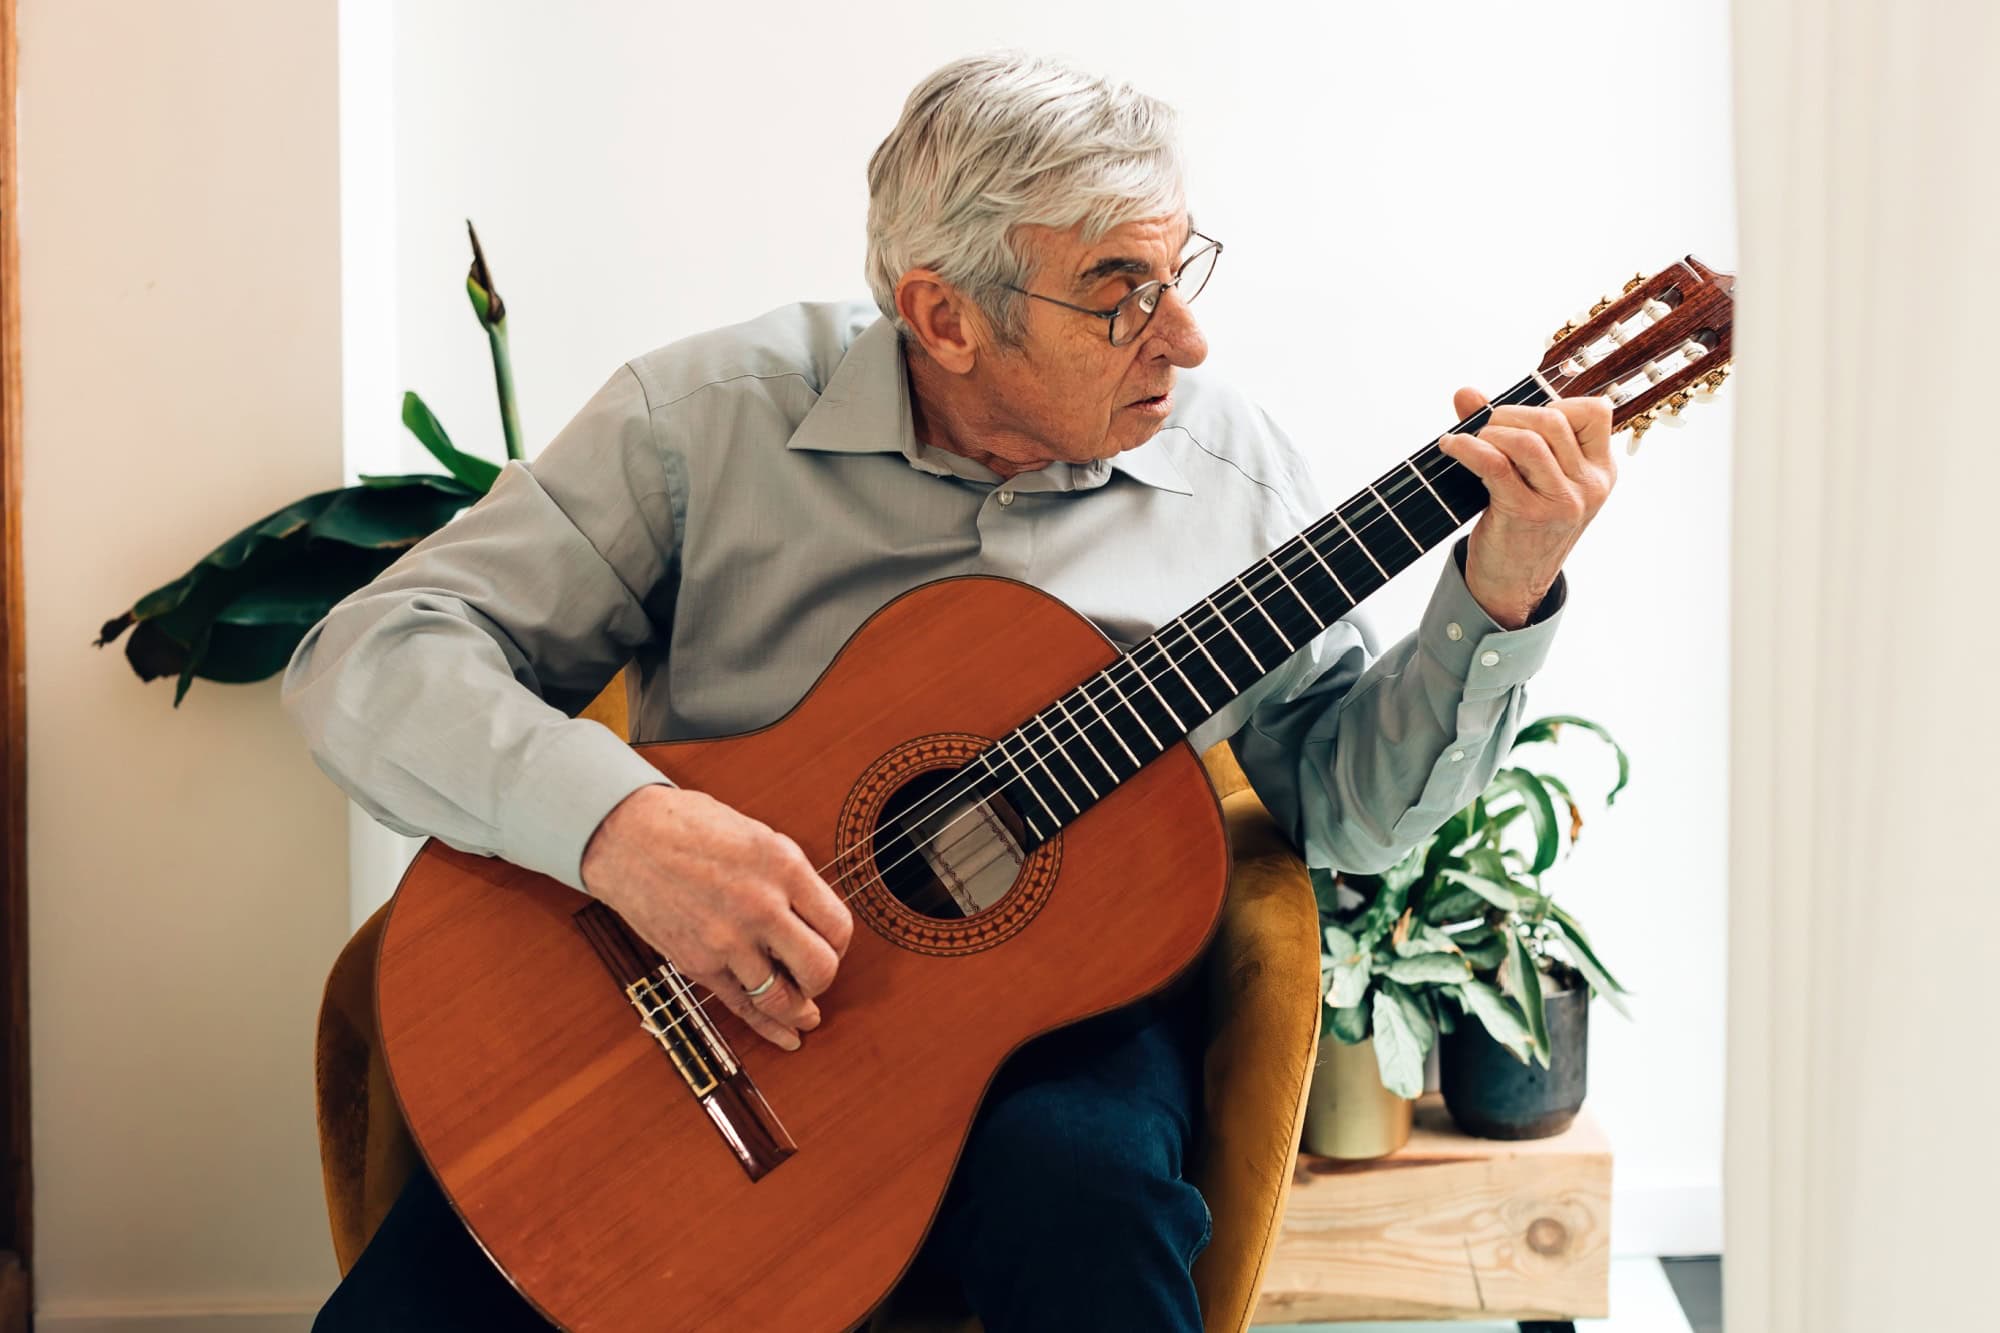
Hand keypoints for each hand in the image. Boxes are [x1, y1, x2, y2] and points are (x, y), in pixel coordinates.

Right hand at [579, 784, 853, 1049]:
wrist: (627, 837)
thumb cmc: (690, 827)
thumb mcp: (759, 836)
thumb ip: (791, 879)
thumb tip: (815, 917)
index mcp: (783, 867)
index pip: (838, 926)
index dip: (840, 943)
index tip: (831, 944)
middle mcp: (760, 907)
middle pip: (820, 968)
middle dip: (823, 978)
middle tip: (816, 974)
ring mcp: (727, 940)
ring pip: (783, 998)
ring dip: (799, 1009)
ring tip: (806, 1014)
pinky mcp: (698, 963)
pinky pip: (742, 1006)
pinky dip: (769, 1028)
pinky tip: (787, 1036)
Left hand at [1436, 388, 1616, 628]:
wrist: (1511, 585)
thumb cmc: (1521, 525)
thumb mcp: (1529, 477)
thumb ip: (1504, 431)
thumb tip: (1465, 392)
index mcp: (1600, 472)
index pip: (1595, 413)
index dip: (1555, 404)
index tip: (1524, 421)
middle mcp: (1589, 486)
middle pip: (1553, 422)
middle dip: (1509, 415)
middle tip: (1484, 427)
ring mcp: (1562, 502)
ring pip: (1527, 441)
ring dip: (1489, 431)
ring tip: (1469, 439)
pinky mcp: (1527, 514)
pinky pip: (1496, 464)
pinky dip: (1468, 448)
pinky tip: (1451, 447)